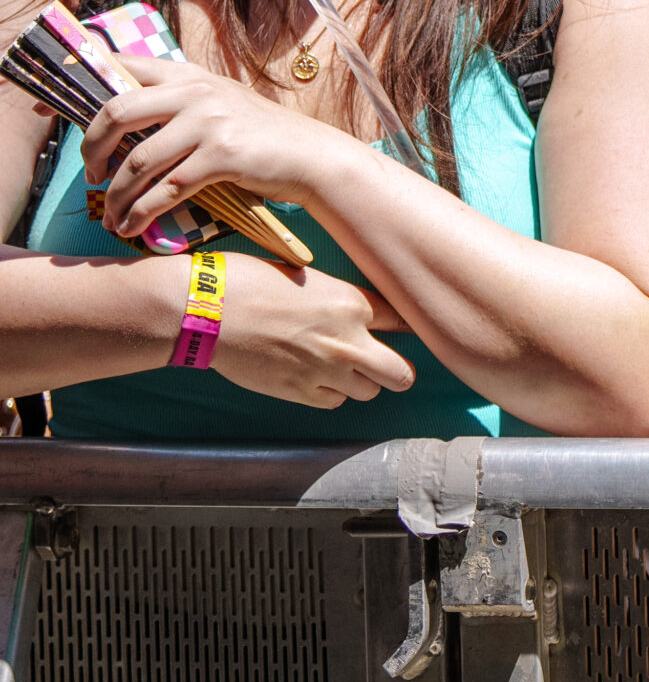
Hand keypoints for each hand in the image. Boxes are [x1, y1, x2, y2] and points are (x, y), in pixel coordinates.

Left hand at [82, 55, 352, 233]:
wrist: (312, 158)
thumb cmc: (262, 137)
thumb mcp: (219, 105)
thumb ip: (177, 105)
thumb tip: (122, 125)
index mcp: (189, 74)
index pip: (121, 66)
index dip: (78, 83)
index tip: (48, 109)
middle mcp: (196, 91)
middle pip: (117, 111)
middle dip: (90, 148)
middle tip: (90, 174)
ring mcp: (209, 122)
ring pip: (138, 159)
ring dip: (116, 194)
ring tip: (111, 215)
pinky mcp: (222, 155)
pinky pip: (166, 188)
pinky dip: (143, 211)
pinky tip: (133, 226)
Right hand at [203, 253, 417, 407]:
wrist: (206, 308)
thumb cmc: (251, 282)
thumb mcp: (310, 279)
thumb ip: (342, 301)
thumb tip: (361, 315)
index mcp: (353, 304)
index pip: (405, 322)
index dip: (408, 328)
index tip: (408, 332)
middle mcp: (348, 341)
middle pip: (402, 374)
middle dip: (397, 371)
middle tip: (385, 366)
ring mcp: (325, 371)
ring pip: (368, 392)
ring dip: (360, 382)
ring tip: (340, 369)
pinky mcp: (299, 392)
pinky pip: (334, 403)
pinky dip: (331, 394)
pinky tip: (316, 378)